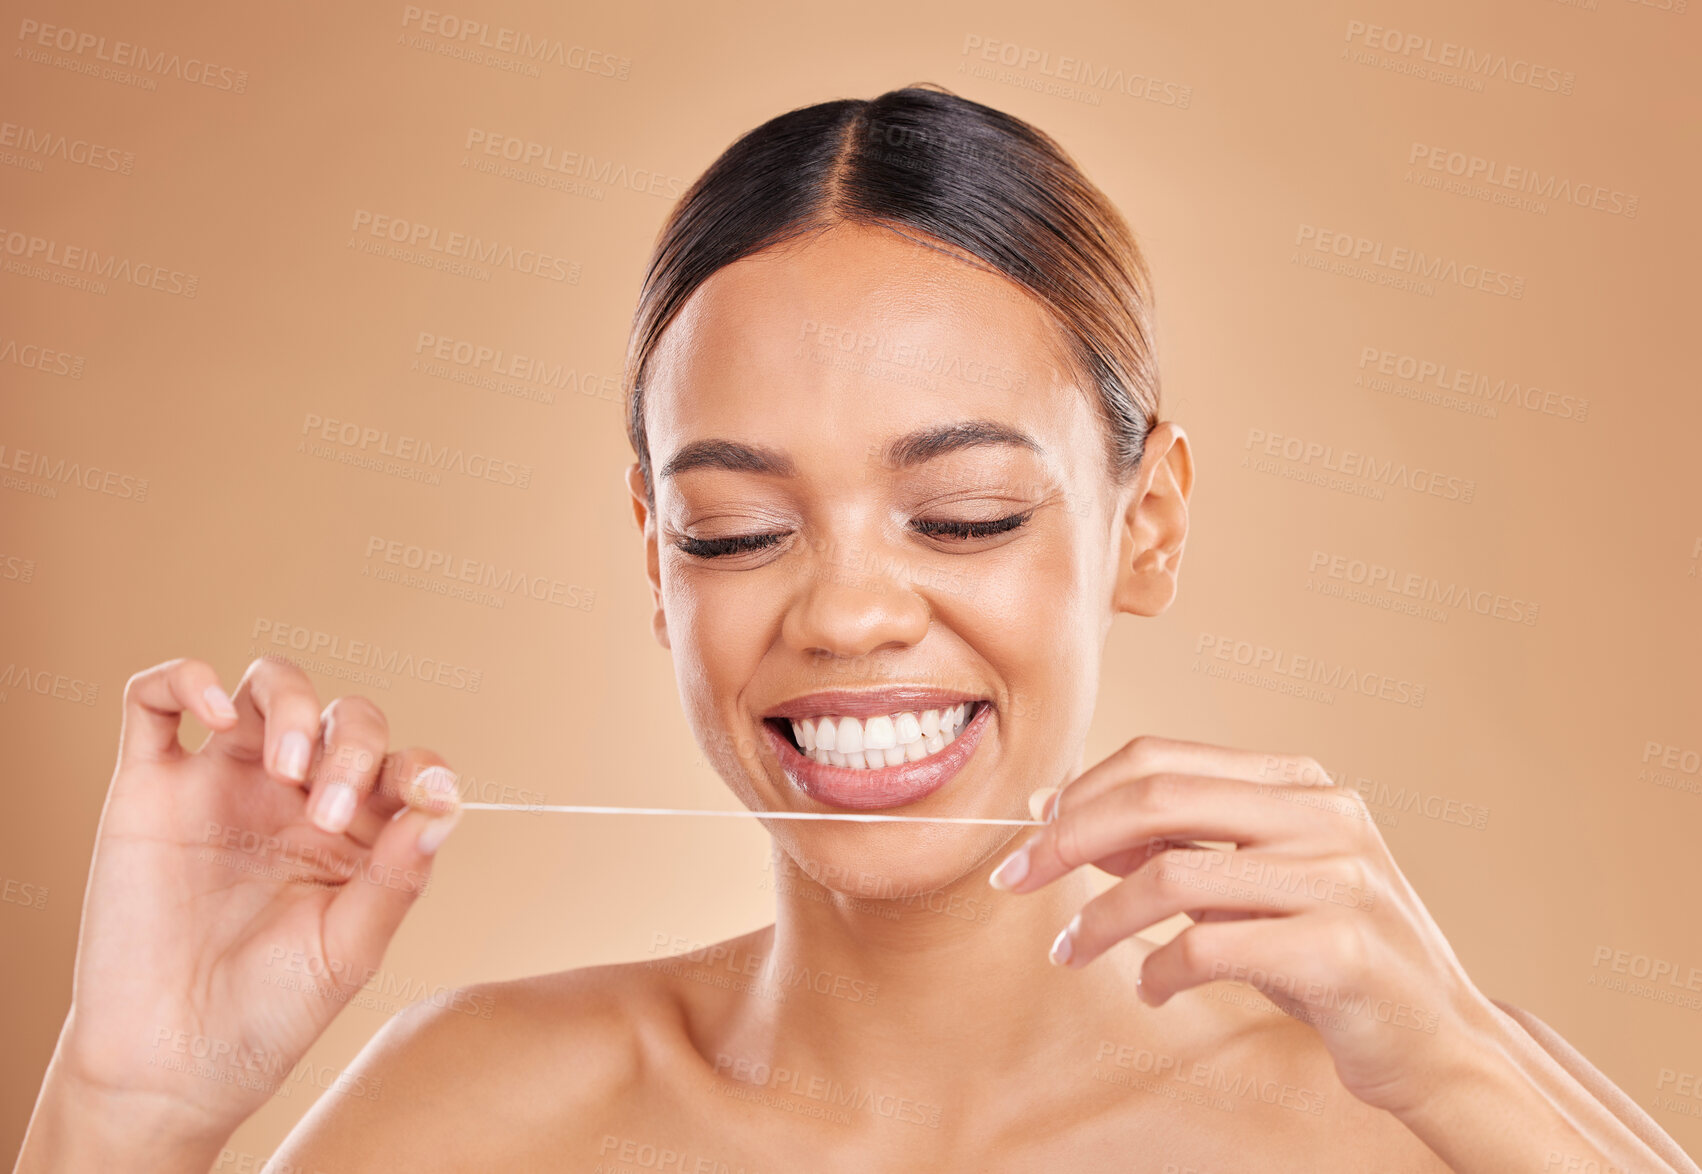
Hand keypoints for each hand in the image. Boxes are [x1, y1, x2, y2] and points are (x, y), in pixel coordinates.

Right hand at [44, 655, 462, 1145]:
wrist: (169, 1066)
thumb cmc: (267, 1015)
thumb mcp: (348, 953)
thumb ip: (396, 877)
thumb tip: (444, 808)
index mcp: (356, 834)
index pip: (405, 766)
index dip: (424, 768)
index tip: (431, 792)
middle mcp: (294, 799)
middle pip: (344, 718)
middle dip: (354, 745)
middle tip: (329, 811)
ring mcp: (224, 786)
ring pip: (266, 687)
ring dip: (292, 703)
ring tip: (287, 766)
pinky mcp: (150, 789)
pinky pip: (157, 701)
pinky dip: (185, 679)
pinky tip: (216, 711)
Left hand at [988, 734, 1497, 1114]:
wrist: (1440, 1042)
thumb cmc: (1331, 960)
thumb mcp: (1252, 888)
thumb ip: (1179, 847)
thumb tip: (1071, 822)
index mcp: (1301, 785)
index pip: (1163, 760)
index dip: (1083, 790)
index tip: (1031, 827)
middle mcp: (1324, 815)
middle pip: (1158, 797)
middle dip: (1068, 836)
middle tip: (1015, 876)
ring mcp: (1338, 878)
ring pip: (1172, 874)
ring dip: (1100, 917)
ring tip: (1069, 949)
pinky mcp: (1339, 949)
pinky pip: (1209, 945)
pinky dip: (1160, 969)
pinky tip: (1153, 990)